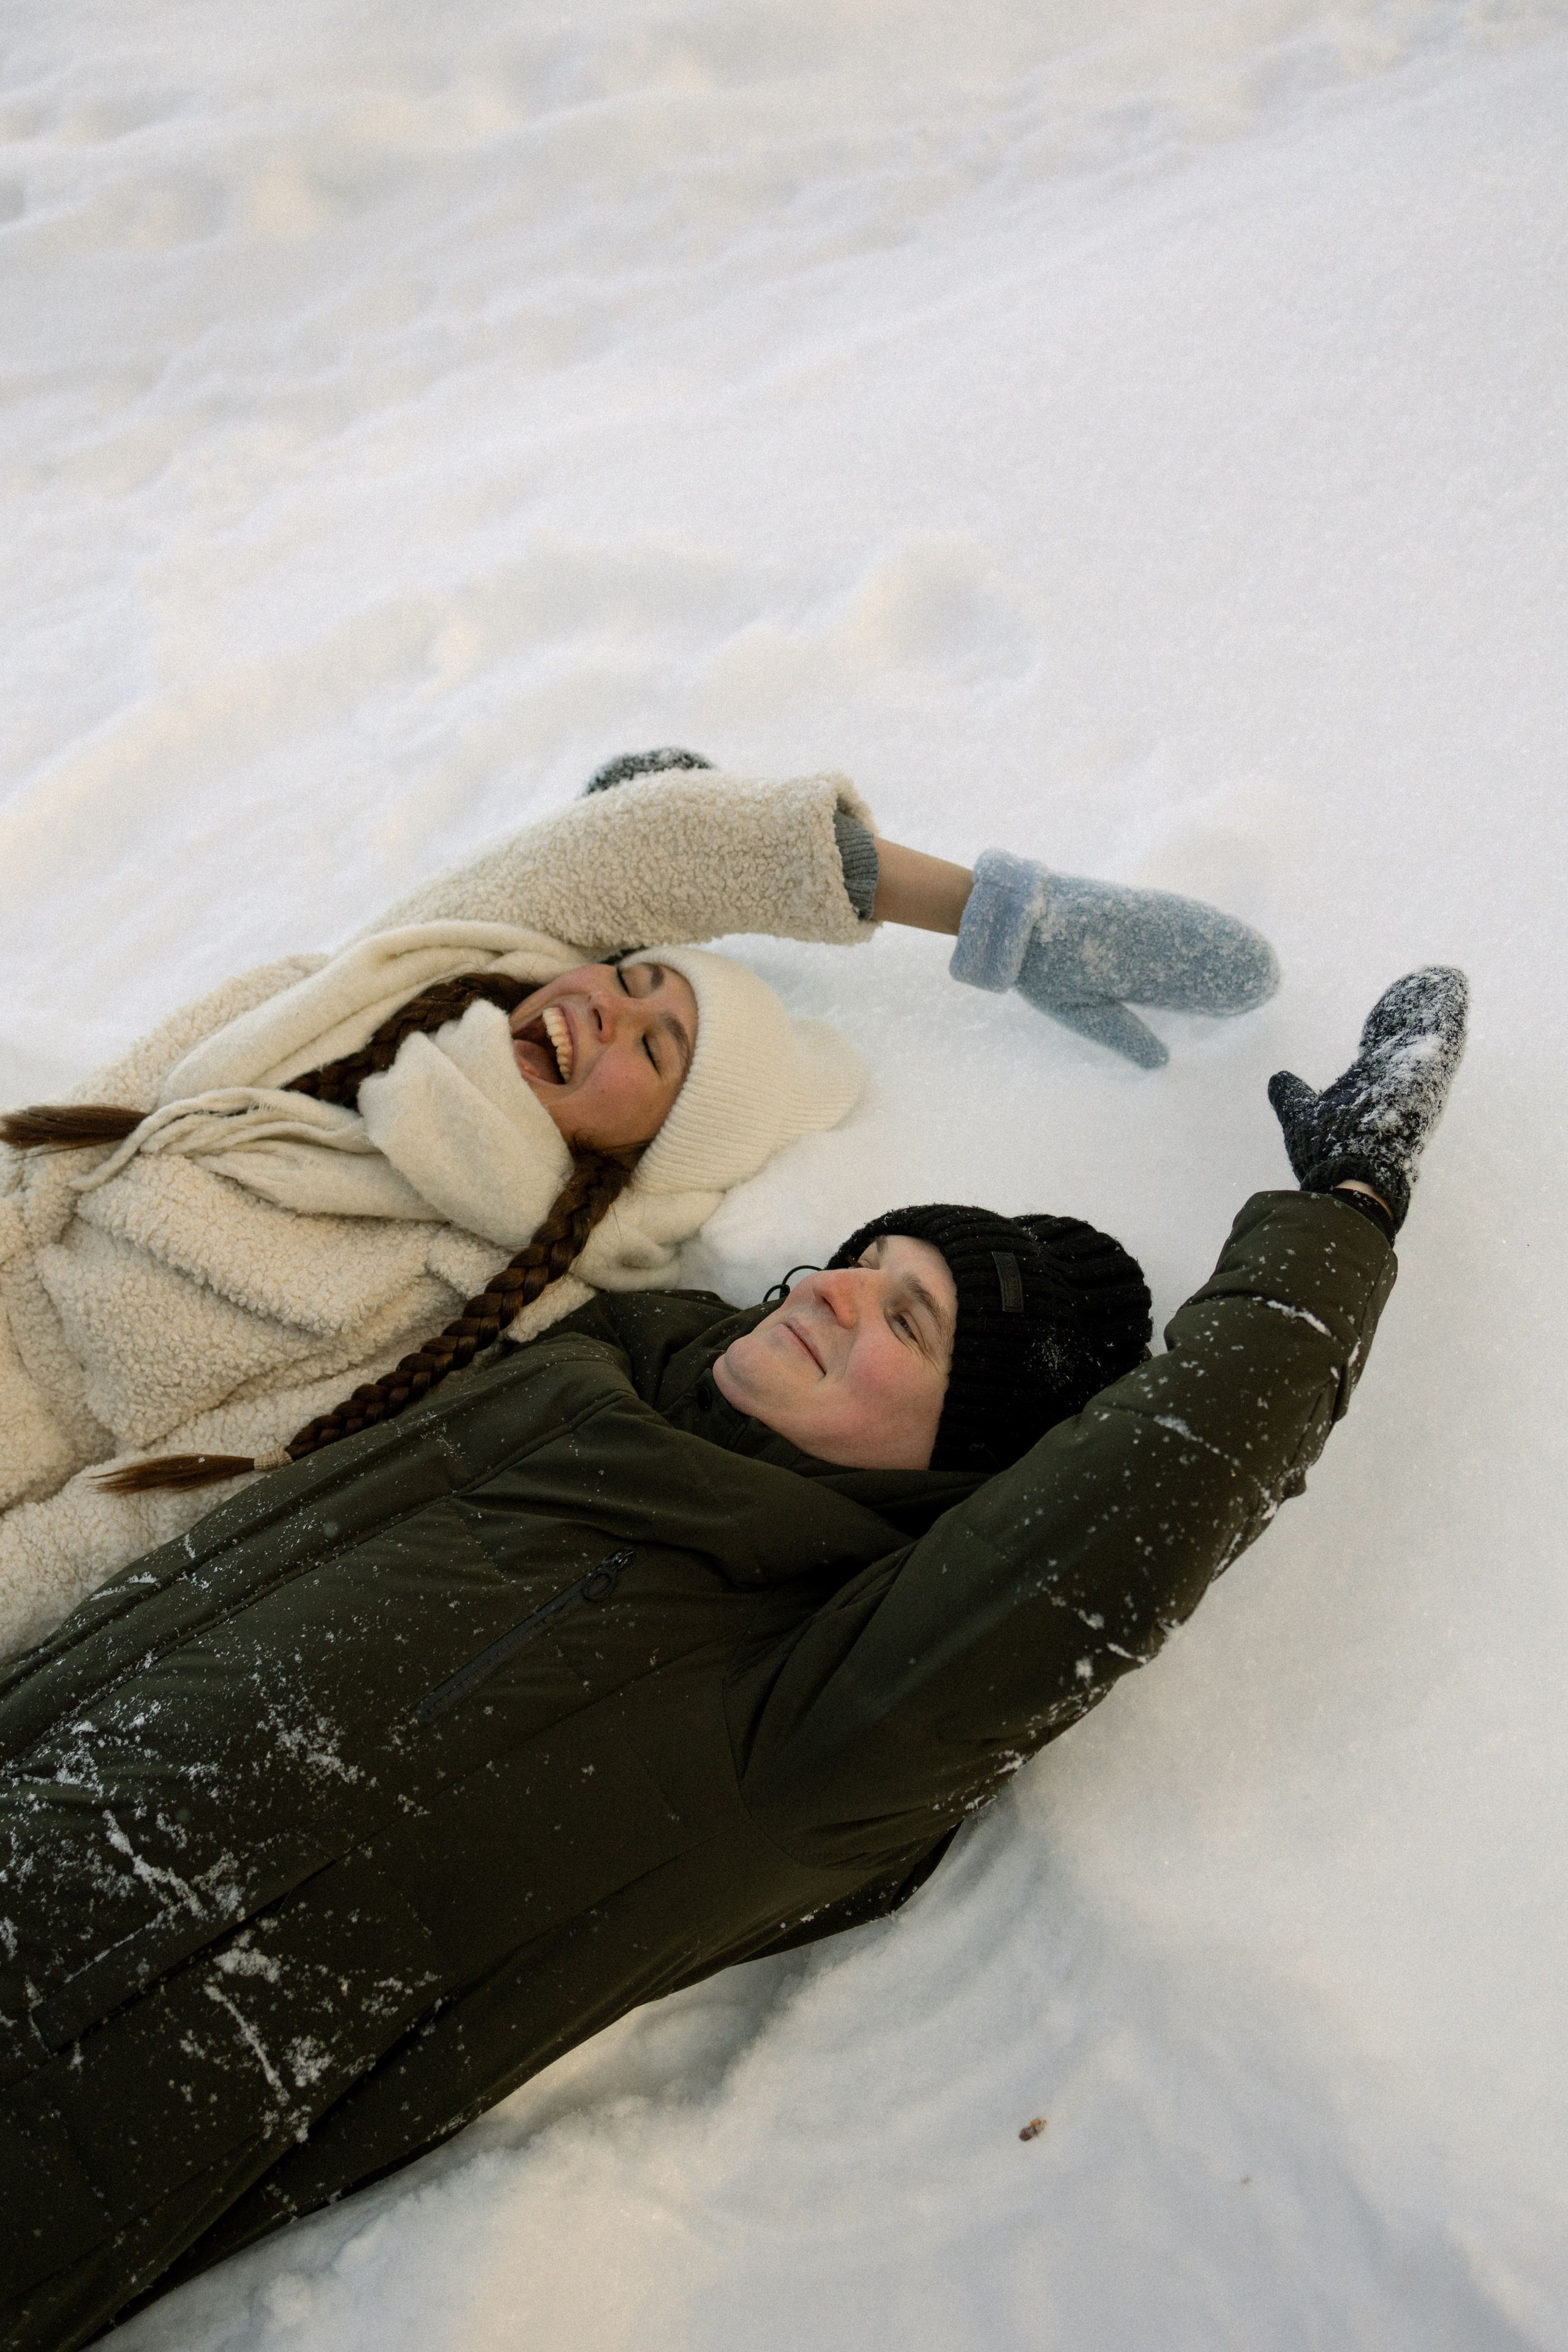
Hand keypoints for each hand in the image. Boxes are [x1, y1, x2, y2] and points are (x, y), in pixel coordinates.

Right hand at [950, 850, 1279, 1068]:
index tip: (1247, 1003)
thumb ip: (1125, 1034)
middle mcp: (1138, 951)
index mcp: (1128, 976)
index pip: (1182, 988)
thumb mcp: (1085, 1013)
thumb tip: (1162, 1061)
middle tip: (1268, 983)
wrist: (1008, 927)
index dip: (1214, 996)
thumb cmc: (1040, 971)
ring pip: (1189, 942)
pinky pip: (1170, 920)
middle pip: (1194, 964)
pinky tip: (1231, 938)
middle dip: (1231, 975)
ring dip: (1226, 952)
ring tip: (1262, 963)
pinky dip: (1202, 929)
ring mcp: (1135, 927)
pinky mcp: (1129, 908)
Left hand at [1268, 967, 1468, 1230]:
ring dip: (1438, 1003)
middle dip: (1416, 1007)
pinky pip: (1443, 1036)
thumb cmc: (1328, 1156)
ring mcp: (1417, 1079)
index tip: (1389, 1004)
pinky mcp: (1428, 1074)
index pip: (1384, 1049)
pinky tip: (1452, 984)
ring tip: (1444, 973)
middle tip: (1425, 978)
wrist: (1350, 1180)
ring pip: (1432, 1033)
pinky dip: (1448, 1010)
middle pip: (1410, 1037)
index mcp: (1375, 1091)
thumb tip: (1279, 1079)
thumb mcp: (1302, 1115)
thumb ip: (1291, 1095)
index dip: (1387, 1024)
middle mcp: (1401, 1085)